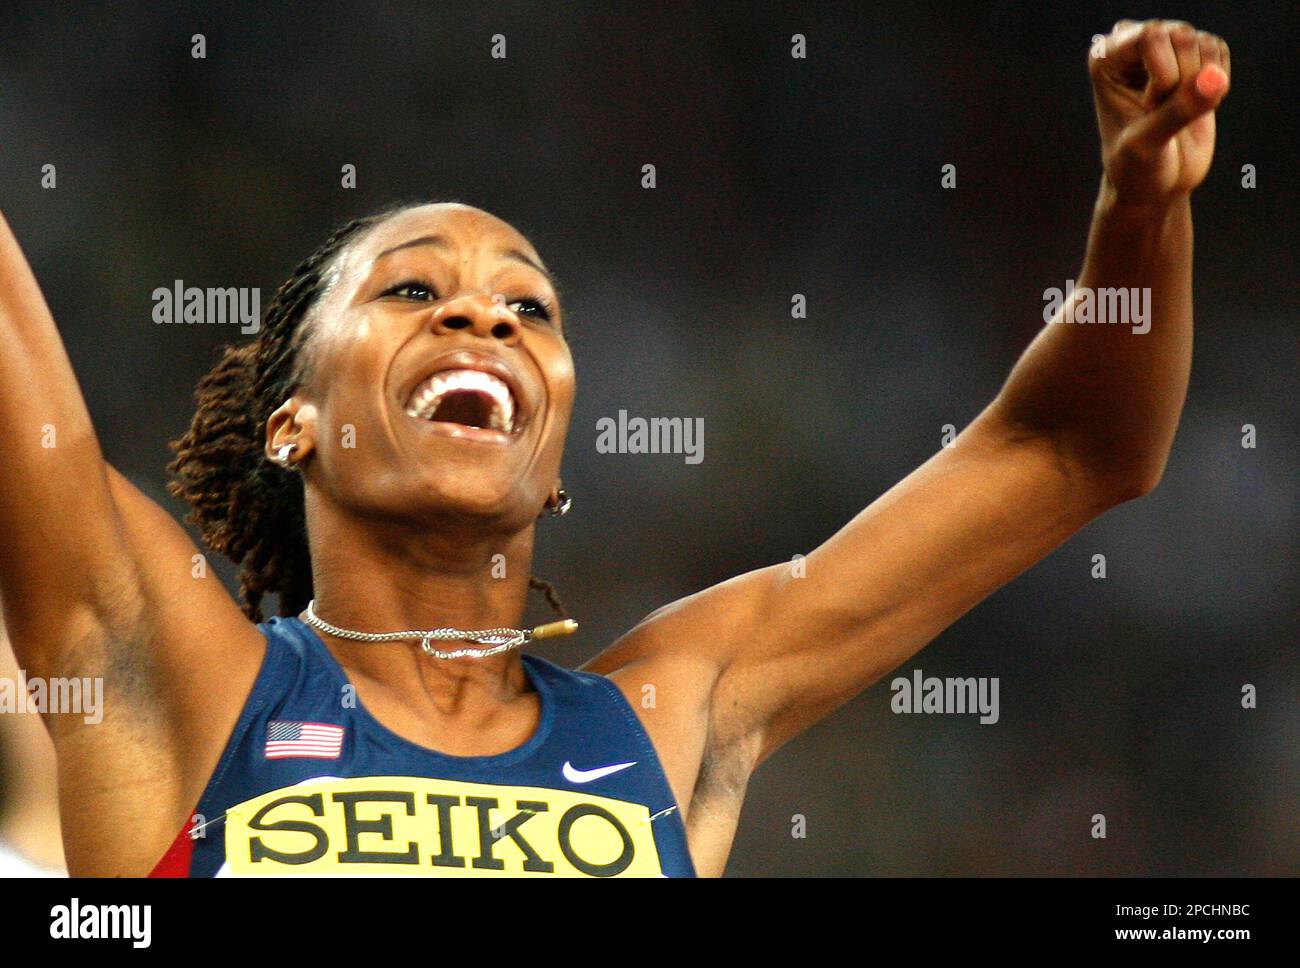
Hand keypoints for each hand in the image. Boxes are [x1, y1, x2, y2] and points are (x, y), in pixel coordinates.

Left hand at [1090, 19, 1229, 203]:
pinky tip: (1194, 105)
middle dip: (1182, 82)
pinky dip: (1216, 83)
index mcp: (1105, 58)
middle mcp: (1133, 44)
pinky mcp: (1195, 57)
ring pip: (1204, 43)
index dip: (1163, 75)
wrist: (1154, 183)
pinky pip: (1220, 50)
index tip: (1148, 108)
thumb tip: (1215, 80)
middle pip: (1181, 35)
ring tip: (1174, 111)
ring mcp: (1166, 47)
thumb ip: (1177, 112)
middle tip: (1160, 113)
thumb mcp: (1147, 146)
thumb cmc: (1136, 167)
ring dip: (1199, 85)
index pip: (1150, 36)